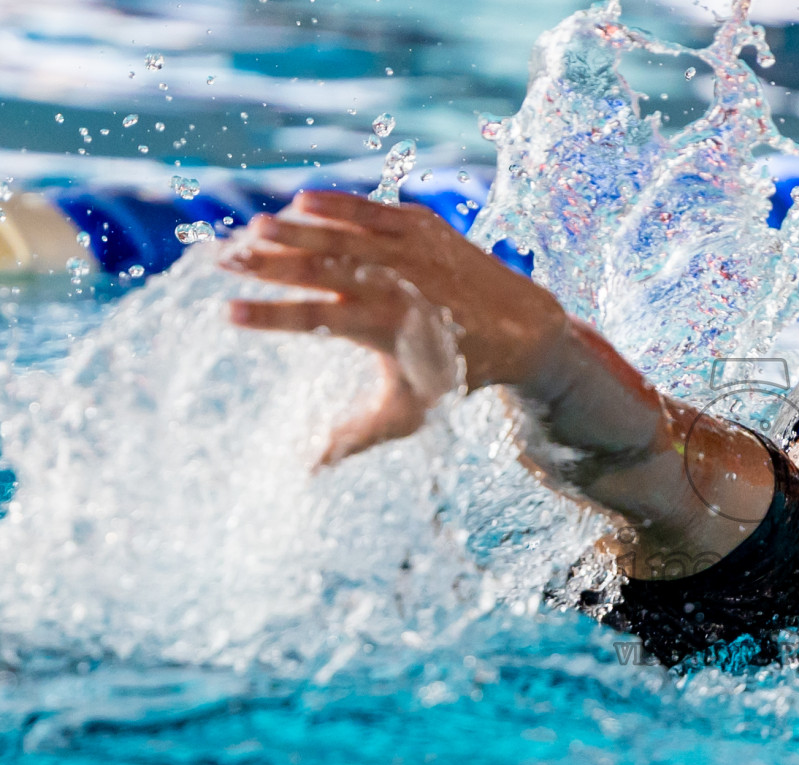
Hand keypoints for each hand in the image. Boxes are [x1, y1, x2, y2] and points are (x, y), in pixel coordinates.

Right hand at [221, 191, 570, 447]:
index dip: (270, 318)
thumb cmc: (456, 372)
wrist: (520, 328)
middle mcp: (397, 288)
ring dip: (296, 230)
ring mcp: (411, 253)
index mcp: (386, 331)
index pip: (314, 322)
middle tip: (221, 261)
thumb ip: (353, 436)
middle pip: (320, 272)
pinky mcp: (424, 227)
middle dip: (268, 265)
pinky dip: (340, 205)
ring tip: (252, 229)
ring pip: (343, 236)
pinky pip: (375, 210)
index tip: (227, 315)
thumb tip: (306, 472)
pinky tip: (302, 201)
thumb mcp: (407, 411)